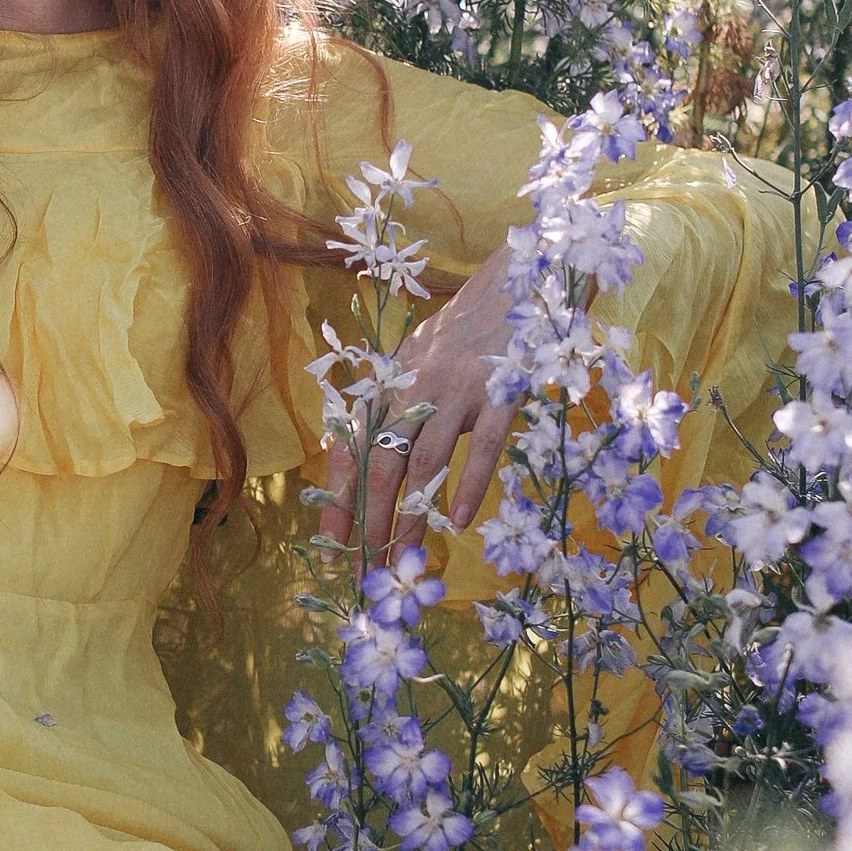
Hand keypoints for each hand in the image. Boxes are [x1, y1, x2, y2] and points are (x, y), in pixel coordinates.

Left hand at [324, 240, 521, 567]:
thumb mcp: (420, 358)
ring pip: (424, 464)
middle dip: (369, 523)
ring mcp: (458, 388)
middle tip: (365, 572)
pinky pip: (482, 445)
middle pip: (381, 465)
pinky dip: (469, 484)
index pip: (353, 446)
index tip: (330, 542)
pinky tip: (461, 520)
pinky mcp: (501, 390)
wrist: (520, 278)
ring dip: (411, 516)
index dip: (339, 496)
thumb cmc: (469, 327)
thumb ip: (398, 403)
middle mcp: (416, 385)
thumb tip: (371, 455)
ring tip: (403, 559)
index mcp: (391, 381)